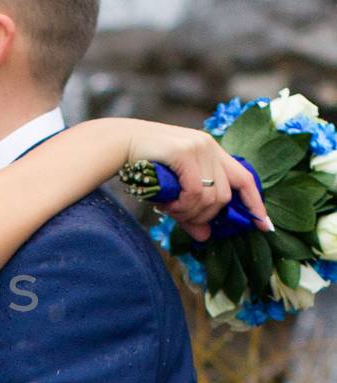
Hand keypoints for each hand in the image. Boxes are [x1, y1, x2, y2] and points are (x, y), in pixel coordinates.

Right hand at [124, 120, 273, 242]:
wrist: (118, 144)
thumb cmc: (143, 166)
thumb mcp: (173, 192)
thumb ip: (191, 211)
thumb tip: (206, 237)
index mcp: (212, 151)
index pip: (245, 179)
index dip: (255, 204)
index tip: (265, 226)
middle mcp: (210, 146)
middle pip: (225, 196)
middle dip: (206, 216)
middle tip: (182, 220)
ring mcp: (199, 147)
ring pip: (212, 197)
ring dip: (191, 212)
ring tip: (170, 210)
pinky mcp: (185, 152)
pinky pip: (195, 191)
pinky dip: (183, 205)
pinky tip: (167, 204)